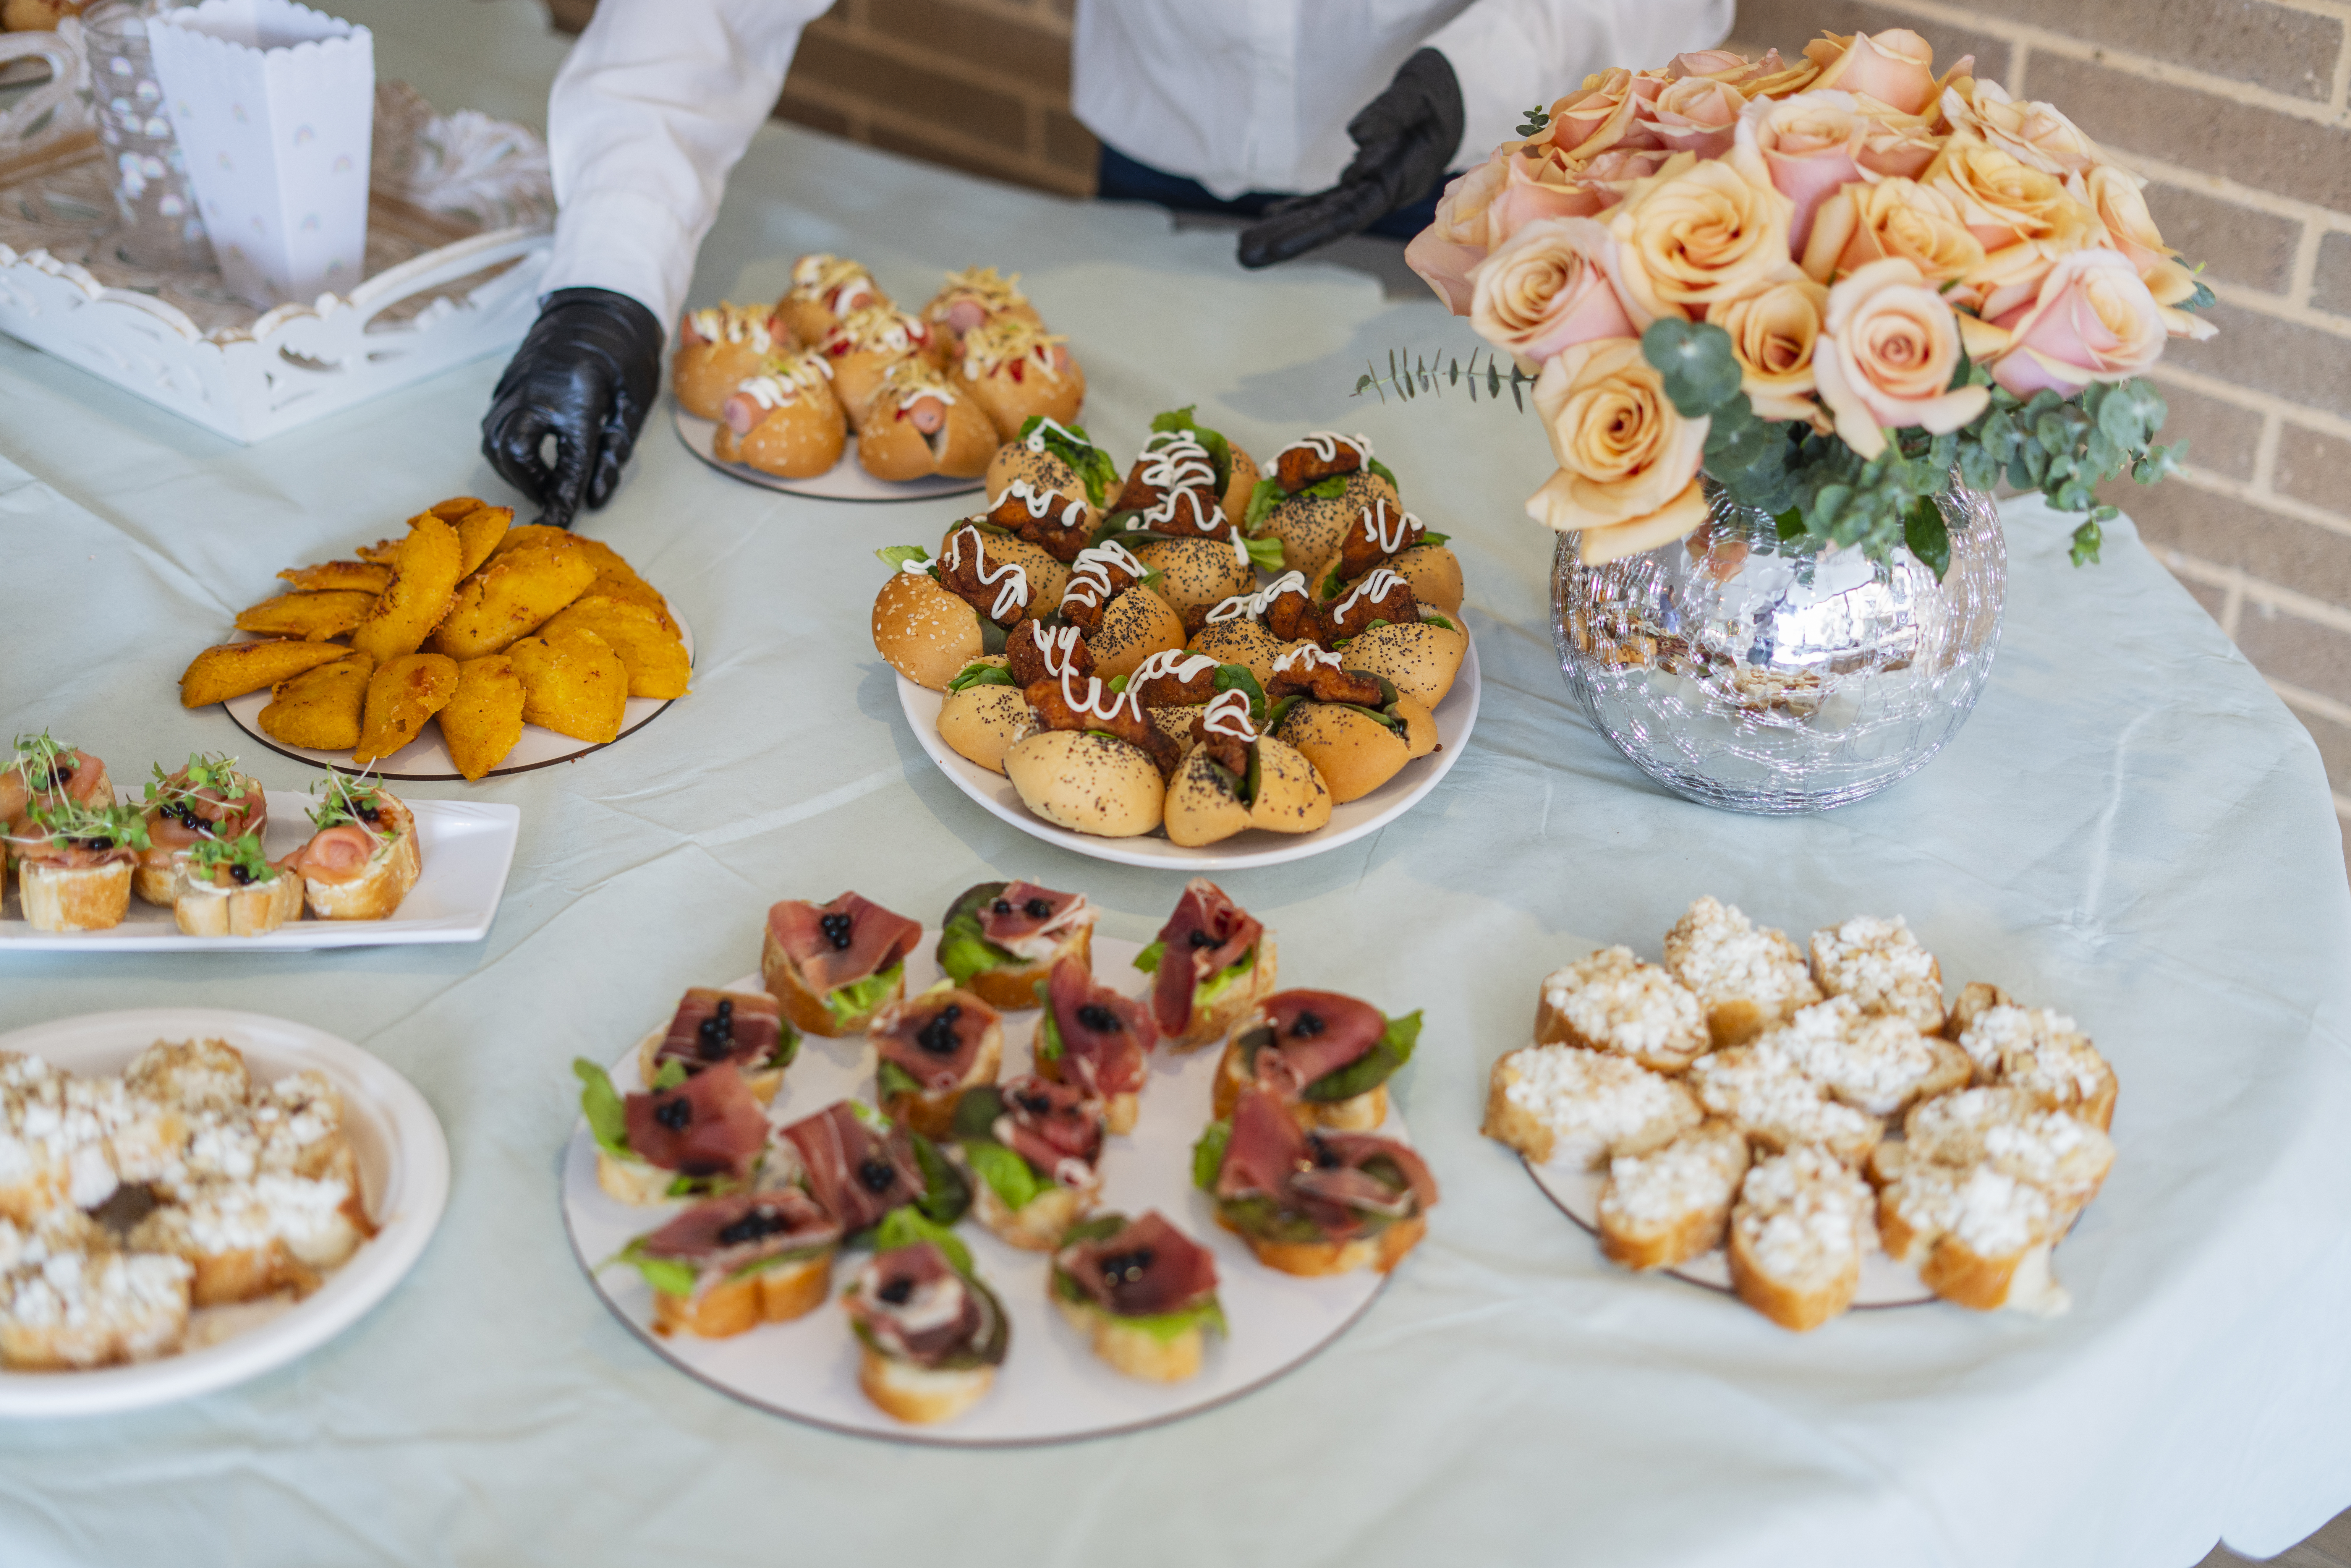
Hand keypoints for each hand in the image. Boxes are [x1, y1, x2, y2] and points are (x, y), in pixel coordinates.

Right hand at [480, 288, 663, 529]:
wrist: (600, 301)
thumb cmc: (626, 351)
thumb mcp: (634, 402)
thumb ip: (616, 451)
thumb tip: (595, 496)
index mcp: (577, 393)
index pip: (568, 459)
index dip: (564, 495)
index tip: (561, 520)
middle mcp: (537, 387)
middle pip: (513, 449)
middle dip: (529, 482)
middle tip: (553, 495)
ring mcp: (515, 381)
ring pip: (493, 438)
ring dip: (513, 468)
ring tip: (543, 479)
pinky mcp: (507, 379)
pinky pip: (493, 421)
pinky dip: (506, 447)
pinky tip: (531, 454)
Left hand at [1237, 48, 1464, 268]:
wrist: (1461, 95)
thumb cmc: (1438, 92)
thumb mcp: (1418, 91)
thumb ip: (1390, 111)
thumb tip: (1356, 135)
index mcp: (1396, 181)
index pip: (1346, 215)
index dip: (1308, 232)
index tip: (1273, 246)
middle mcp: (1381, 193)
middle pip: (1327, 224)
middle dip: (1286, 240)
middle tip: (1243, 255)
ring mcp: (1371, 188)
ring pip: (1323, 215)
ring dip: (1285, 230)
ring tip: (1246, 247)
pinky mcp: (1364, 179)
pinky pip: (1328, 201)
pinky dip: (1299, 210)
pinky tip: (1271, 216)